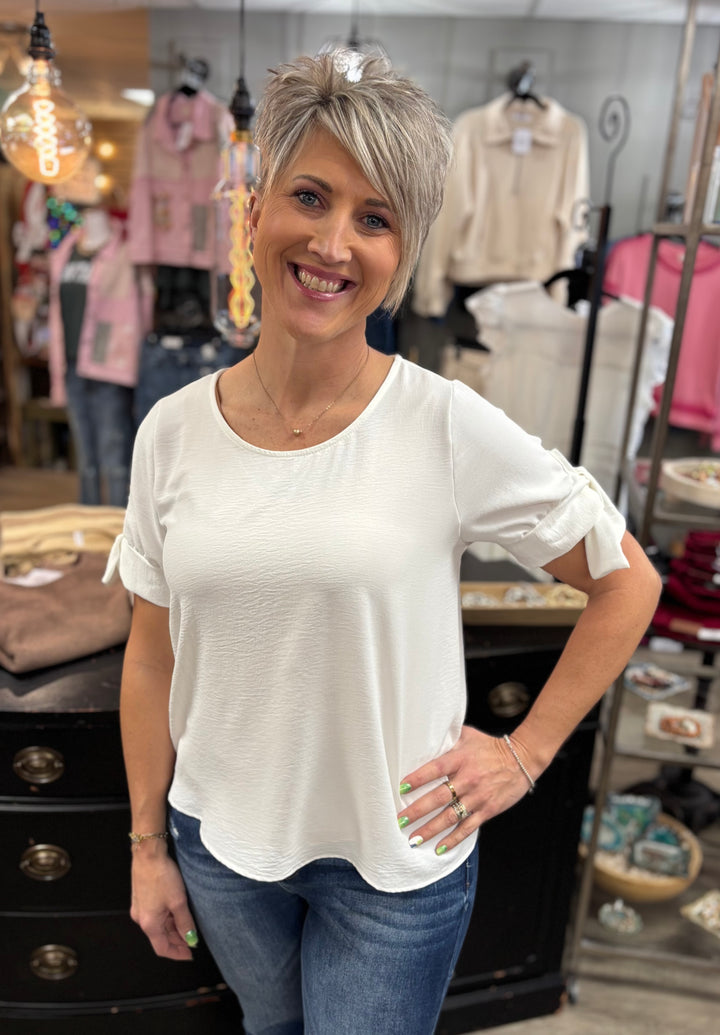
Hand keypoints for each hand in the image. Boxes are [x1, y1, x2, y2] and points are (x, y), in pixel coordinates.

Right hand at [130, 849, 196, 959]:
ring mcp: (140, 908)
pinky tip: (178, 912)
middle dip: (177, 941)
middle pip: (160, 937)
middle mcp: (141, 919)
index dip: (177, 954)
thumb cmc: (161, 875)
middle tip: (193, 939)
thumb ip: (185, 923)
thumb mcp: (178, 901)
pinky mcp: (142, 898)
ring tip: (189, 925)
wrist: (148, 854)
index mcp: (149, 923)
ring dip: (173, 928)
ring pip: (158, 926)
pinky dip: (167, 918)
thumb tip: (191, 939)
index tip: (190, 954)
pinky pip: (155, 915)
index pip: (162, 948)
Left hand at [397, 726, 536, 854]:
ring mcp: (478, 797)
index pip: (435, 769)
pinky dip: (453, 839)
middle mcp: (468, 779)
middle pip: (439, 797)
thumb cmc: (491, 746)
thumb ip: (448, 737)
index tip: (402, 788)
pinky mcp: (487, 810)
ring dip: (431, 829)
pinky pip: (468, 827)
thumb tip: (427, 733)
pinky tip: (439, 848)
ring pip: (450, 816)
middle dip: (418, 811)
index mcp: (461, 759)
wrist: (521, 759)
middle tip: (400, 820)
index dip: (418, 779)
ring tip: (414, 839)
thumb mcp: (468, 735)